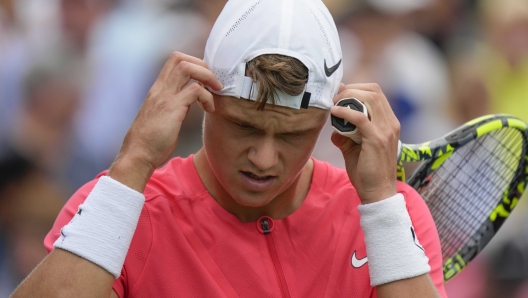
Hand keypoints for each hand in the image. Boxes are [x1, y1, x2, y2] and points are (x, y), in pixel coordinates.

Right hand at [108, 52, 222, 191]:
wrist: (138, 155)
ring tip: (215, 91)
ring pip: (187, 68)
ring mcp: (165, 97)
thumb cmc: (150, 142)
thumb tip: (187, 103)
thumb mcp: (162, 117)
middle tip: (213, 83)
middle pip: (180, 58)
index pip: (174, 61)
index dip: (193, 63)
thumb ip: (173, 105)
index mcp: (157, 89)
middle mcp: (160, 89)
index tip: (204, 79)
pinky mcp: (173, 108)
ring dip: (207, 76)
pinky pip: (195, 90)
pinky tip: (209, 109)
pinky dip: (207, 97)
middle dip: (202, 65)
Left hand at [330, 83, 399, 203]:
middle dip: (351, 89)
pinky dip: (345, 111)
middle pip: (373, 91)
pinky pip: (359, 117)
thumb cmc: (367, 173)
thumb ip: (346, 137)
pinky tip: (334, 113)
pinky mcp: (377, 139)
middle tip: (334, 97)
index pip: (376, 93)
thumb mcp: (355, 150)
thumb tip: (334, 130)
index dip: (356, 89)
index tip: (339, 94)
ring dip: (348, 97)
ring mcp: (386, 130)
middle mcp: (391, 123)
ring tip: (334, 104)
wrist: (377, 193)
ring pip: (369, 98)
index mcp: (389, 123)